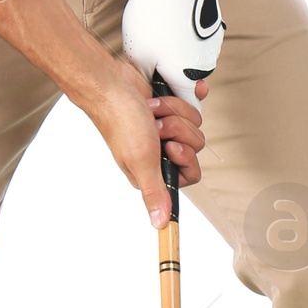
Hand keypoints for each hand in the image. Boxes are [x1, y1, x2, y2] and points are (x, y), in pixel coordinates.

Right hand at [78, 56, 206, 228]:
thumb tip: (160, 225)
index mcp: (154, 169)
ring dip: (173, 111)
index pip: (190, 174)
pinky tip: (165, 95)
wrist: (111, 83)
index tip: (169, 147)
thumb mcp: (141, 161)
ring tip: (151, 111)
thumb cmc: (121, 120)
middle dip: (177, 130)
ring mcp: (167, 126)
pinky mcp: (170, 107)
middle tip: (155, 127)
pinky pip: (192, 104)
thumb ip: (154, 192)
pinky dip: (182, 97)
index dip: (185, 159)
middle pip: (195, 145)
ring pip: (194, 123)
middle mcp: (161, 150)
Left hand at [120, 0, 225, 115]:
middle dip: (170, 77)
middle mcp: (205, 66)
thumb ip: (144, 80)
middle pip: (188, 82)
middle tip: (151, 61)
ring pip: (193, 61)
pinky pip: (198, 42)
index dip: (170, 106)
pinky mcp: (214, 27)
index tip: (157, 100)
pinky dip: (186, 38)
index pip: (184, 107)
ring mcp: (212, 45)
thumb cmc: (153, 17)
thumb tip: (144, 92)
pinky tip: (171, 23)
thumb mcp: (137, 54)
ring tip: (159, 36)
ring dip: (178, 55)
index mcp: (186, 78)